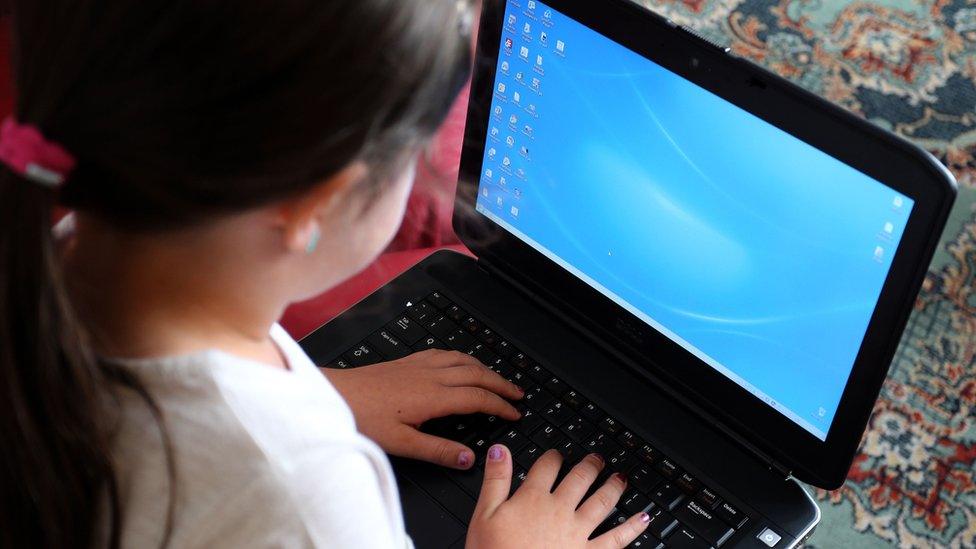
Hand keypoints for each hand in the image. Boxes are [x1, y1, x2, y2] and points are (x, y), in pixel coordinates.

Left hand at [323, 349, 523, 468]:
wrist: (335, 393)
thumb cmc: (362, 417)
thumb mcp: (401, 443)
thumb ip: (437, 450)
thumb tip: (468, 458)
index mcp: (433, 396)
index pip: (478, 398)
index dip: (500, 405)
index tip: (514, 413)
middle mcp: (430, 375)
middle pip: (477, 374)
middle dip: (501, 383)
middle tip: (518, 393)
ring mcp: (419, 365)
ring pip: (463, 360)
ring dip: (485, 368)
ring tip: (497, 378)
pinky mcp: (408, 361)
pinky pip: (445, 353)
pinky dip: (463, 357)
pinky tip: (461, 362)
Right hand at [467, 446, 649, 547]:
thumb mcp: (484, 515)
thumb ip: (495, 480)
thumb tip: (500, 449)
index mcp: (532, 498)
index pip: (547, 467)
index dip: (553, 456)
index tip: (557, 453)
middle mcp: (559, 510)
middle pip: (579, 479)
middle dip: (590, 465)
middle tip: (597, 458)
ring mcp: (577, 533)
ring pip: (601, 502)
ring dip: (613, 487)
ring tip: (621, 478)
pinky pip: (617, 539)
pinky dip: (633, 527)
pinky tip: (644, 518)